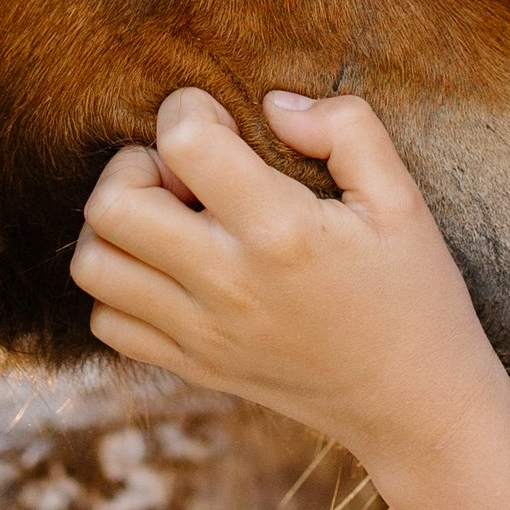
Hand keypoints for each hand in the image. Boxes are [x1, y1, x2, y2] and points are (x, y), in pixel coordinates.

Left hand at [72, 86, 509, 470]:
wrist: (414, 405)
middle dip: (134, 166)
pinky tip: (171, 271)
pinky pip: (108, 324)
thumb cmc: (414, 293)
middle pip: (111, 206)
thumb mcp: (403, 198)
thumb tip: (275, 103)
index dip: (189, 109)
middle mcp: (228, 285)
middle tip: (185, 173)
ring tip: (170, 222)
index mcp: (281, 231)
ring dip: (117, 228)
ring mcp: (202, 334)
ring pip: (94, 266)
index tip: (222, 123)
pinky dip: (122, 288)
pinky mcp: (193, 368)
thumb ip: (346, 129)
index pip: (183, 142)